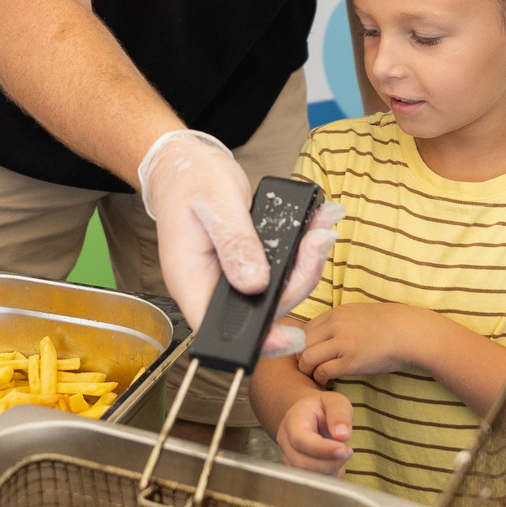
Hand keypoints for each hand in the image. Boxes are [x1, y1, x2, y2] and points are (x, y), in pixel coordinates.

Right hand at [138, 130, 339, 354]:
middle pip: (264, 310)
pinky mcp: (246, 268)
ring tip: (321, 226)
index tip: (290, 339)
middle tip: (318, 240)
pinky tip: (313, 226)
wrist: (184, 166)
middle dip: (298, 279)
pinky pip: (278, 272)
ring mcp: (230, 280)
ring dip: (306, 262)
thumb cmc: (190, 181)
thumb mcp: (215, 204)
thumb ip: (235, 241)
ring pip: (278, 291)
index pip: (220, 331)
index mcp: (192, 281)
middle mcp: (211, 288)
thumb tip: (255, 282)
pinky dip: (300, 251)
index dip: (258, 340)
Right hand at [275, 388, 353, 474]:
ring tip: (341, 456)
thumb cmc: (322, 409)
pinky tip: (335, 464)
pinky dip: (328, 478)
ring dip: (330, 471)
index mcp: (293, 420)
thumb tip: (342, 435)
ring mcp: (288, 458)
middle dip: (330, 463)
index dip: (321, 449)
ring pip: (306, 476)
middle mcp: (285, 441)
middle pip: (301, 462)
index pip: (300, 439)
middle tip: (347, 451)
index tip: (344, 450)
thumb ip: (339, 415)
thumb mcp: (335, 402)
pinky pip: (312, 483)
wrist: (310, 416)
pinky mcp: (295, 471)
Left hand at [297, 302, 438, 384]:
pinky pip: (323, 371)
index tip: (308, 354)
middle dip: (300, 357)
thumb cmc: (390, 325)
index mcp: (338, 312)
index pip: (305, 329)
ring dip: (308, 369)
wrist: (411, 332)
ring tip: (315, 375)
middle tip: (307, 368)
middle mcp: (336, 325)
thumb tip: (325, 333)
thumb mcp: (360, 314)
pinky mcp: (351, 361)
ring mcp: (343, 343)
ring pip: (307, 357)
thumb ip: (341, 321)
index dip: (303, 344)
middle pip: (302, 343)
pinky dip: (320, 378)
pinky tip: (327, 380)